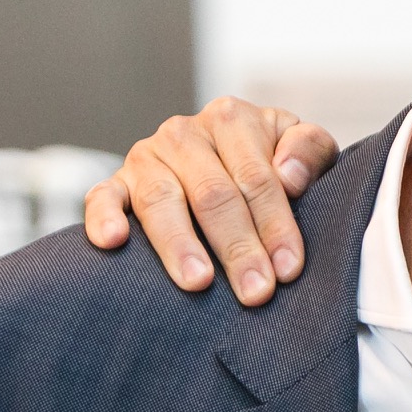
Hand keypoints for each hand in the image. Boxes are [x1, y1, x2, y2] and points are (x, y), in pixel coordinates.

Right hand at [83, 98, 338, 304]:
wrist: (229, 161)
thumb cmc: (274, 163)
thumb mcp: (301, 147)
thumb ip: (308, 151)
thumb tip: (290, 177)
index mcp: (232, 119)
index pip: (256, 177)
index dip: (275, 225)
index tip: (288, 268)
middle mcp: (184, 133)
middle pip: (212, 194)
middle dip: (237, 247)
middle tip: (255, 292)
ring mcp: (146, 157)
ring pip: (160, 200)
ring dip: (180, 244)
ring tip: (198, 283)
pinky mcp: (117, 182)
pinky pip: (102, 197)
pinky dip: (103, 217)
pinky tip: (114, 242)